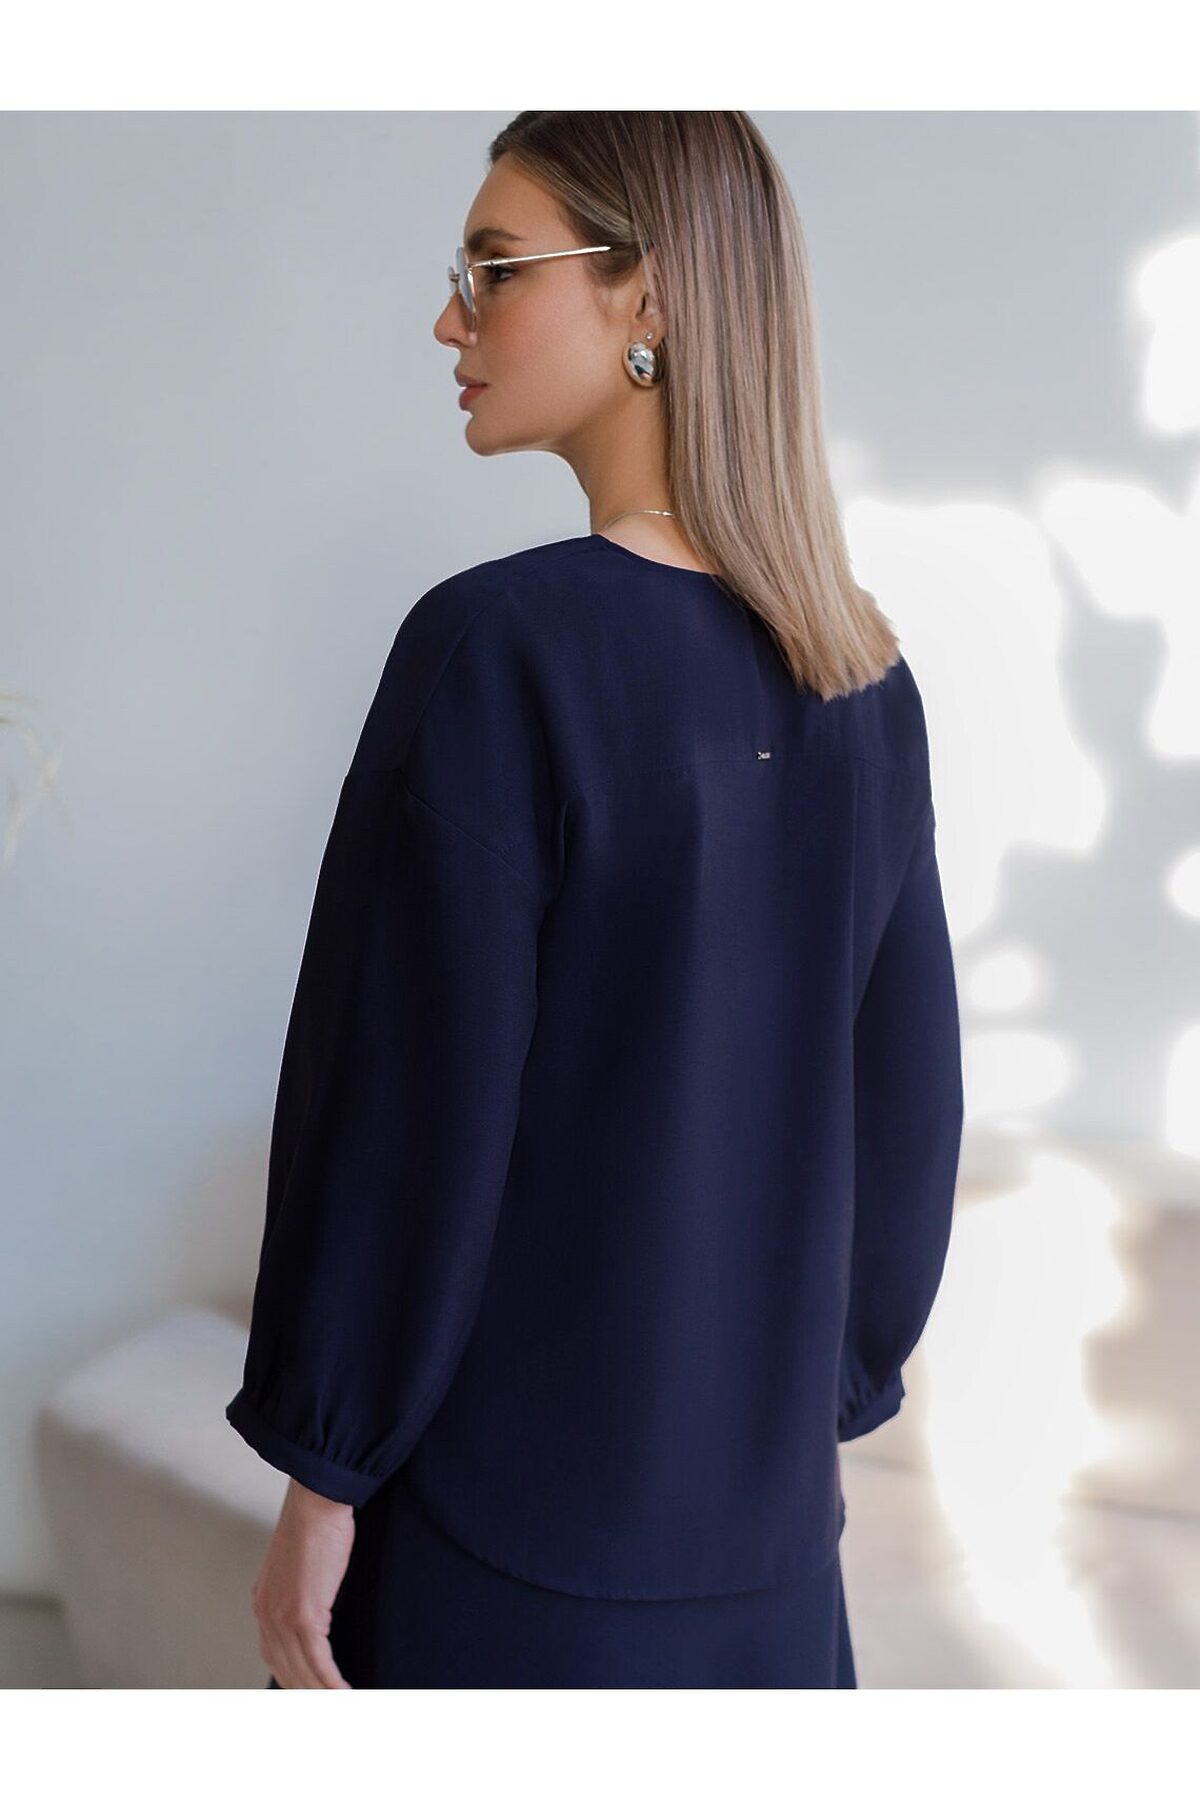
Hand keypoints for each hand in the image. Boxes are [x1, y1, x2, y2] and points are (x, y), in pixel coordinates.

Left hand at [252, 1479, 355, 1687]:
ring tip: (346, 1704)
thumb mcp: (300, 1563)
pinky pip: (319, 1662)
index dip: (294, 1681)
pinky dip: (333, 1682)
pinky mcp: (305, 1615)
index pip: (275, 1658)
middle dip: (309, 1695)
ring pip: (303, 1672)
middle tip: (332, 1707)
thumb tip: (321, 1608)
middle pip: (287, 1672)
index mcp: (264, 1603)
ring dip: (324, 1694)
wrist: (317, 1499)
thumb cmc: (316, 1522)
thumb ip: (302, 1590)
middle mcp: (267, 1615)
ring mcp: (283, 1617)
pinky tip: (347, 1692)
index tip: (312, 1694)